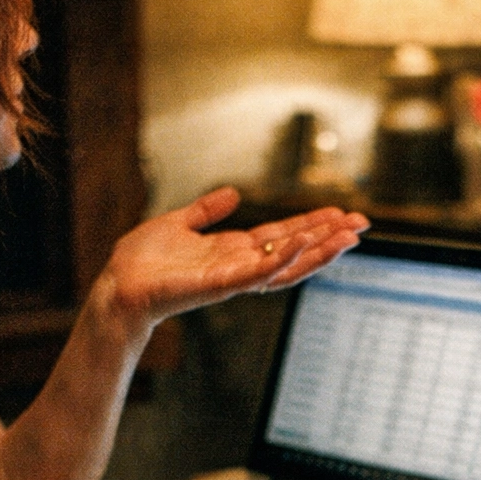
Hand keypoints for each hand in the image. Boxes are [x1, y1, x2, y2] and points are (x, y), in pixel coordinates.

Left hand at [95, 187, 367, 328]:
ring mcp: (234, 278)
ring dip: (317, 251)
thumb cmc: (142, 262)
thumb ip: (206, 211)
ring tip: (345, 235)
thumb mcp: (179, 223)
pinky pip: (258, 273)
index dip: (313, 224)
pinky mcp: (220, 285)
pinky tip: (303, 242)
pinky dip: (282, 259)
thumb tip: (232, 193)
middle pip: (296, 252)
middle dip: (329, 239)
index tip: (342, 214)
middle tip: (361, 225)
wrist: (119, 284)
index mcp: (234, 251)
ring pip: (286, 266)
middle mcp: (241, 266)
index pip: (284, 236)